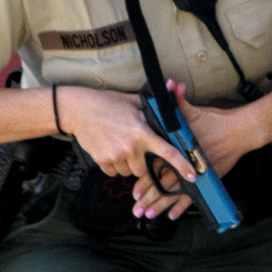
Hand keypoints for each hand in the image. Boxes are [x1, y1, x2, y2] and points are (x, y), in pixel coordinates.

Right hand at [59, 85, 194, 200]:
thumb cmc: (109, 103)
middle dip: (142, 162)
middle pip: (145, 168)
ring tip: (120, 146)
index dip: (182, 166)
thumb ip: (155, 109)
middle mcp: (131, 147)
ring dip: (128, 164)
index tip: (192, 176)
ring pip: (129, 172)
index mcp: (143, 133)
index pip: (168, 152)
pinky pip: (114, 172)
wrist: (79, 110)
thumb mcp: (135, 102)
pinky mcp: (101, 160)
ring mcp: (115, 156)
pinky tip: (110, 150)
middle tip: (135, 148)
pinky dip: (114, 165)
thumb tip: (174, 95)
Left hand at [129, 82, 262, 220]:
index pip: (158, 168)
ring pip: (176, 194)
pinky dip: (182, 207)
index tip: (134, 192)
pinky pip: (193, 197)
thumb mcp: (194, 111)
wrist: (241, 132)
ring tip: (148, 216)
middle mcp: (187, 164)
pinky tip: (172, 217)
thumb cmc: (216, 121)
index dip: (145, 181)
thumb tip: (172, 84)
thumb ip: (178, 101)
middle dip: (150, 199)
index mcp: (179, 150)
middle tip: (136, 211)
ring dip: (161, 207)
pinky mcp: (208, 179)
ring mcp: (198, 173)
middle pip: (164, 186)